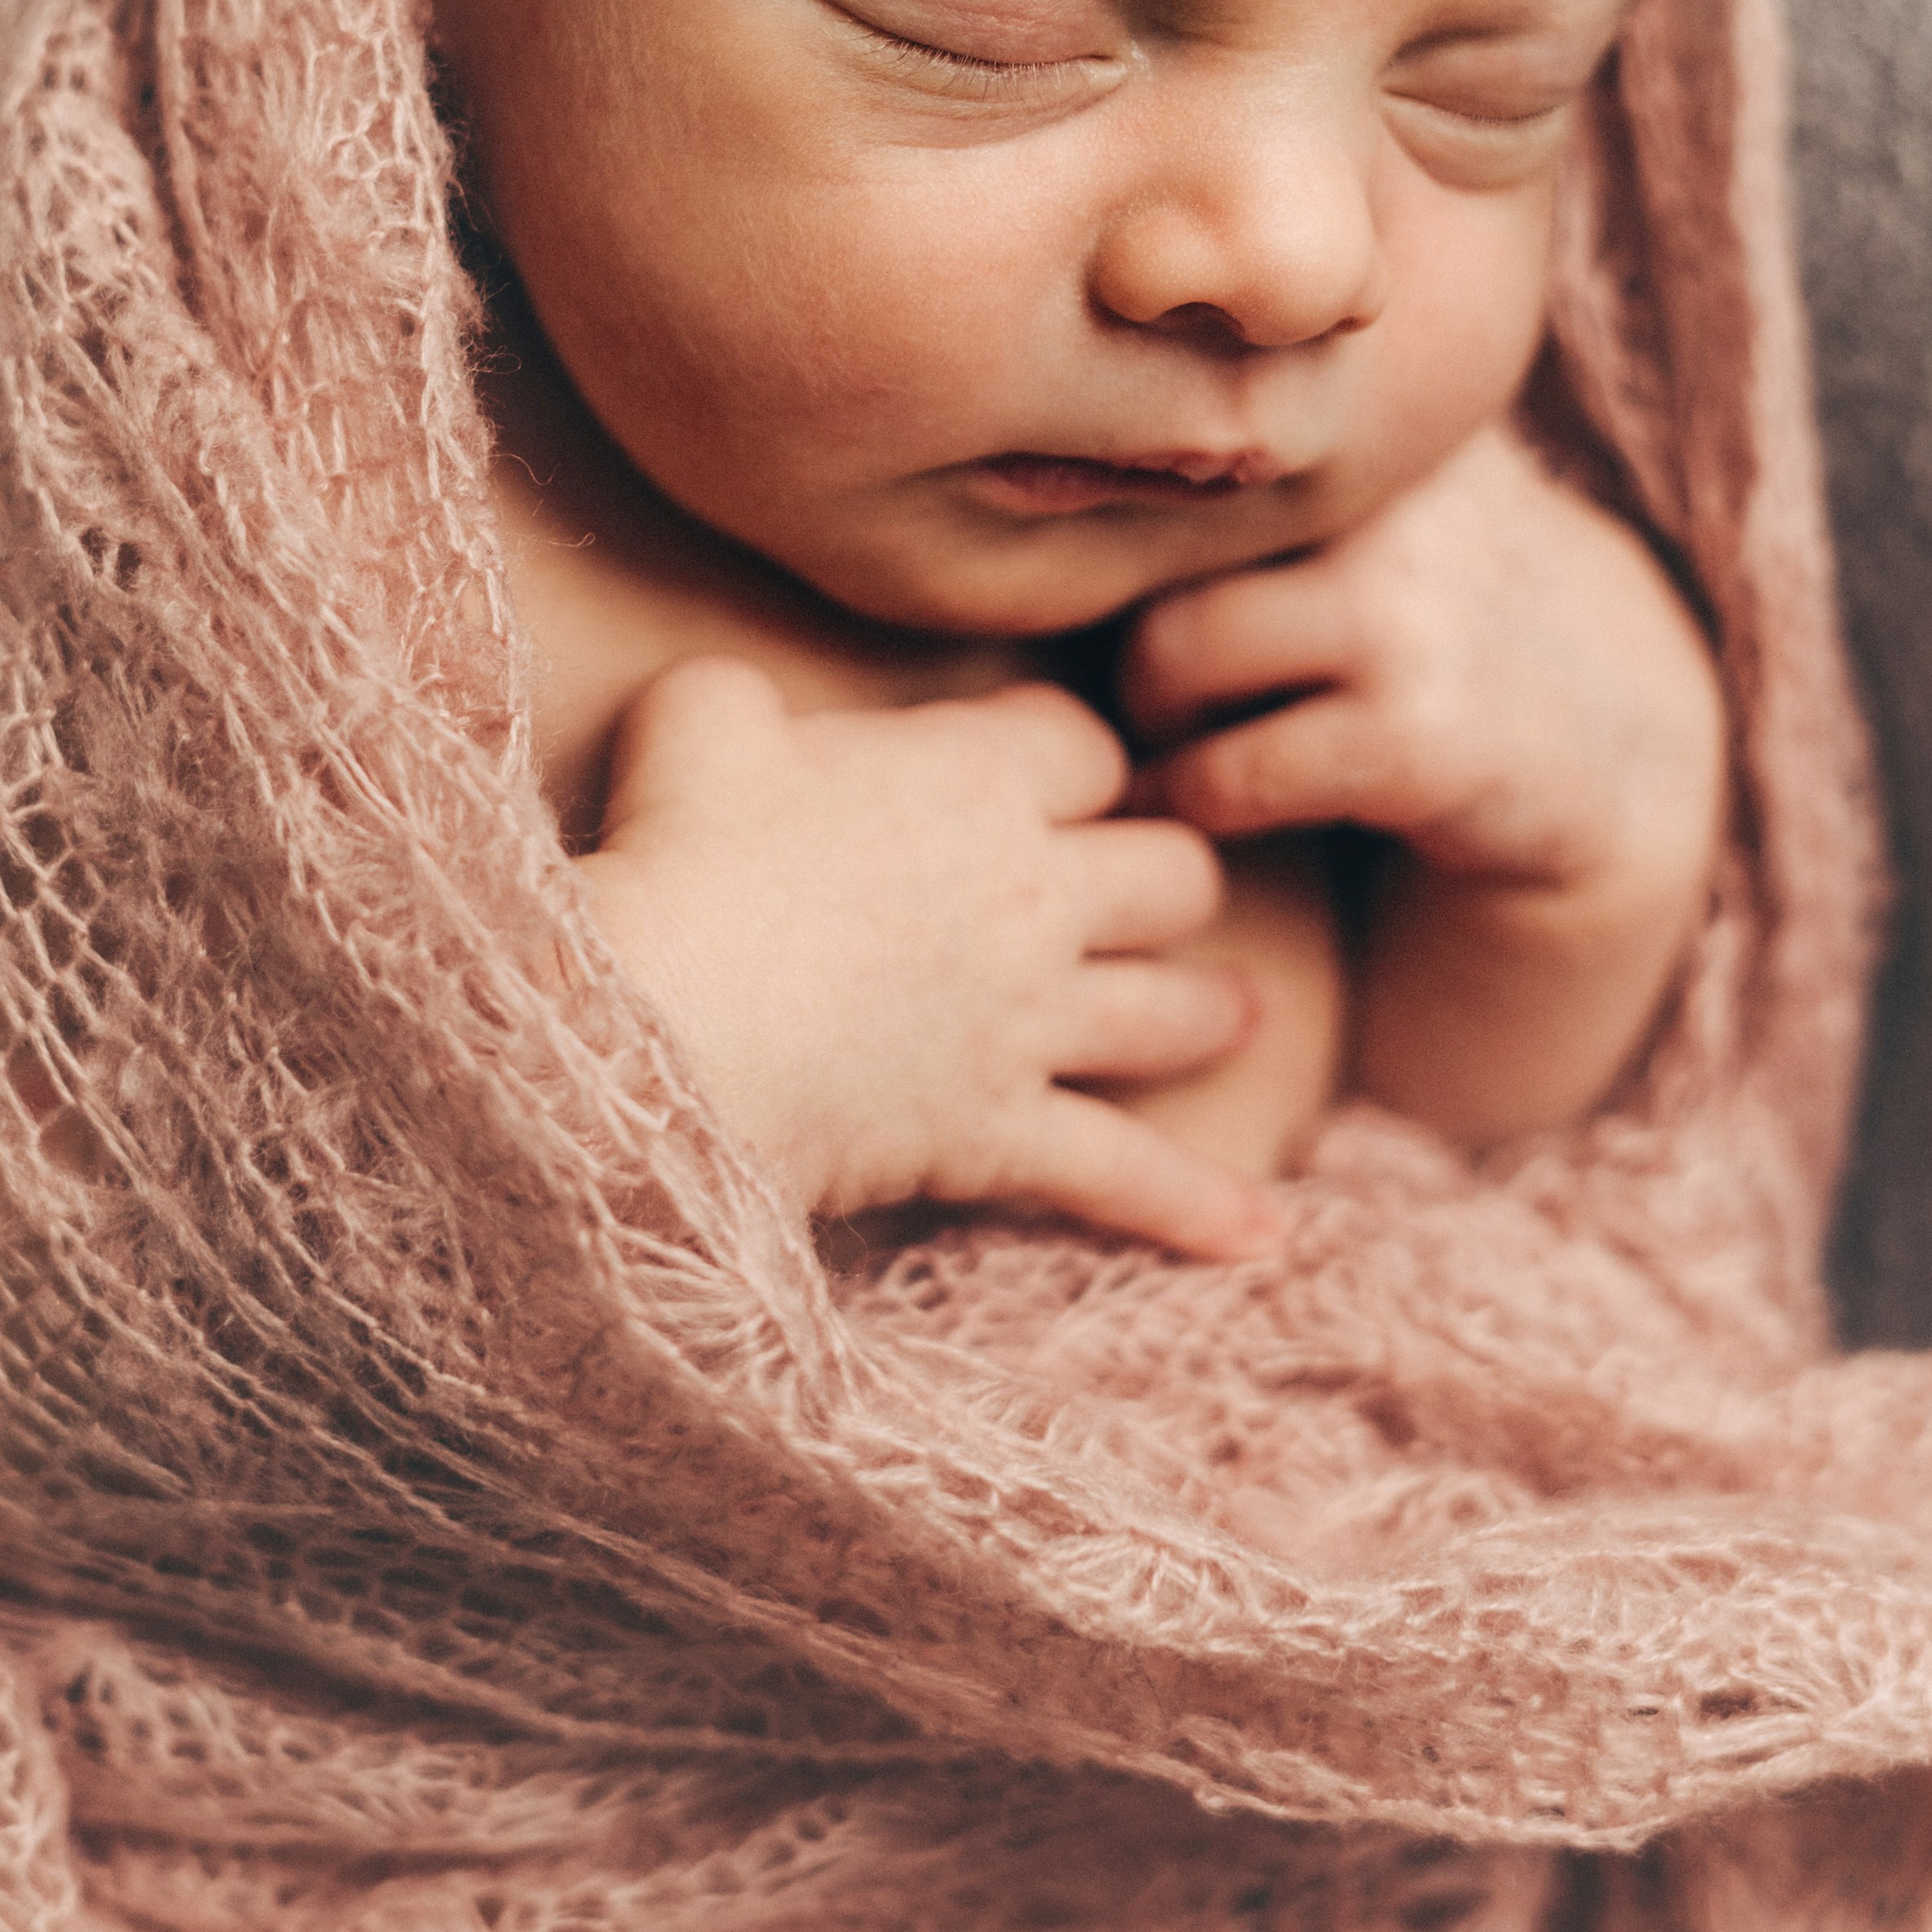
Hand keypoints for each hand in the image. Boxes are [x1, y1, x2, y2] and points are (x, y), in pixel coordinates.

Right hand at [581, 657, 1283, 1258]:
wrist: (669, 1019)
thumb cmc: (681, 852)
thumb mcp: (703, 719)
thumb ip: (750, 698)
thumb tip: (755, 716)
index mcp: (976, 777)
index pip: (1082, 745)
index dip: (1072, 754)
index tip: (1054, 770)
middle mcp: (1034, 893)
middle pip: (1169, 872)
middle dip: (1170, 876)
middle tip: (1157, 890)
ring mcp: (1032, 1019)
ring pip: (1170, 1009)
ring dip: (1209, 1010)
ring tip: (1240, 1014)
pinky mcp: (1003, 1131)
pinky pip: (1124, 1175)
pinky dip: (1195, 1208)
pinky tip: (1262, 1232)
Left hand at [1121, 428, 1723, 1144]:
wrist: (1611, 750)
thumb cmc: (1444, 605)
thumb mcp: (1397, 484)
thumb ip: (1287, 427)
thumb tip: (1076, 381)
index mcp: (1382, 420)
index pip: (1186, 417)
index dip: (1116, 484)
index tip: (1097, 528)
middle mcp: (1402, 498)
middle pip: (1154, 542)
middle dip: (1126, 617)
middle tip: (1141, 666)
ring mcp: (1413, 615)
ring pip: (1173, 651)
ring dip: (1148, 712)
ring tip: (1166, 731)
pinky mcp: (1422, 737)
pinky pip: (1233, 770)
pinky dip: (1193, 794)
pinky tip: (1205, 799)